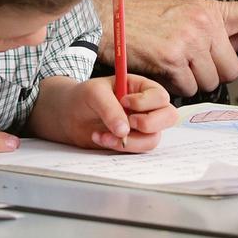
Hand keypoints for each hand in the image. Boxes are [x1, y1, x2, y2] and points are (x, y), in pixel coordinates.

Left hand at [27, 75, 176, 152]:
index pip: (160, 96)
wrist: (69, 115)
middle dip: (149, 123)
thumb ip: (110, 108)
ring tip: (103, 134)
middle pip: (169, 117)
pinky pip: (137, 150)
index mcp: (140, 88)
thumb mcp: (94, 93)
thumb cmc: (83, 97)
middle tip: (129, 123)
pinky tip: (100, 138)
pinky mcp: (133, 141)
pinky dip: (119, 147)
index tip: (124, 102)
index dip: (146, 102)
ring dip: (128, 140)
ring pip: (153, 138)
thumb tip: (125, 130)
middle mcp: (146, 107)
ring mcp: (141, 126)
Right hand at [93, 0, 237, 95]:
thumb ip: (209, 26)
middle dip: (212, 72)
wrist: (104, 17)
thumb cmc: (137, 15)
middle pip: (231, 68)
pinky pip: (187, 88)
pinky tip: (160, 72)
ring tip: (171, 67)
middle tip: (190, 65)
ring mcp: (189, 42)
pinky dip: (175, 88)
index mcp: (209, 9)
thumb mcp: (178, 10)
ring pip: (210, 81)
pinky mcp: (172, 59)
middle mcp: (204, 24)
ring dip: (192, 82)